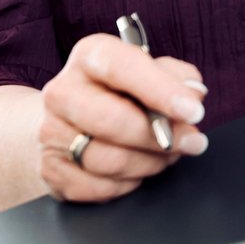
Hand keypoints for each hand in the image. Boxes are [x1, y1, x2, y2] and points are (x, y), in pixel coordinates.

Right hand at [36, 33, 209, 202]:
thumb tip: (193, 94)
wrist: (66, 122)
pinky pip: (99, 188)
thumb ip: (176, 77)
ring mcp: (51, 132)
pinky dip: (128, 184)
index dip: (161, 91)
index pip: (122, 67)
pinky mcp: (51, 170)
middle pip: (113, 121)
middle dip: (162, 137)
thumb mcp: (148, 71)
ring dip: (150, 163)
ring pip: (109, 160)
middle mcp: (62, 91)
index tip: (194, 112)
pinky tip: (137, 170)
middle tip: (192, 142)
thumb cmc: (118, 93)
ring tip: (167, 155)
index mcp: (90, 56)